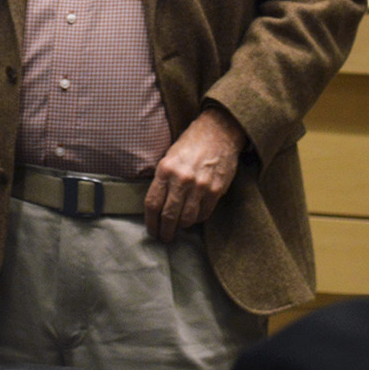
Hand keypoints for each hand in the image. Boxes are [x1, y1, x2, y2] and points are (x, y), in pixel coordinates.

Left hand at [144, 106, 246, 242]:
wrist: (219, 132)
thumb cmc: (191, 143)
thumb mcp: (169, 156)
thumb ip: (163, 178)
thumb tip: (156, 203)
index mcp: (165, 169)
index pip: (152, 203)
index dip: (150, 221)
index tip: (151, 229)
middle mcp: (182, 179)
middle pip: (168, 216)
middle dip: (164, 231)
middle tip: (164, 237)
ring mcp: (200, 186)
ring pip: (187, 218)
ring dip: (181, 227)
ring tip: (178, 229)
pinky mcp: (216, 190)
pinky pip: (204, 213)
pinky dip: (197, 219)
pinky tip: (193, 218)